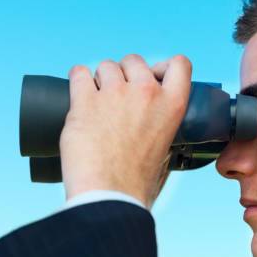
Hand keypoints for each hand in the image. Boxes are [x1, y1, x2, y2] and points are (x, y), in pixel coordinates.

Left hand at [59, 54, 191, 208]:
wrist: (110, 195)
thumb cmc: (138, 182)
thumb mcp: (166, 149)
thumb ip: (162, 126)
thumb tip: (152, 123)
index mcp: (172, 105)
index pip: (179, 63)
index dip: (163, 66)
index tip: (153, 76)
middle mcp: (147, 92)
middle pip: (135, 60)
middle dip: (125, 73)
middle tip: (117, 95)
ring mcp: (115, 93)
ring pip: (105, 66)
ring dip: (100, 79)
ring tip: (96, 101)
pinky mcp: (85, 101)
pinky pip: (78, 73)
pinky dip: (77, 80)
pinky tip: (77, 92)